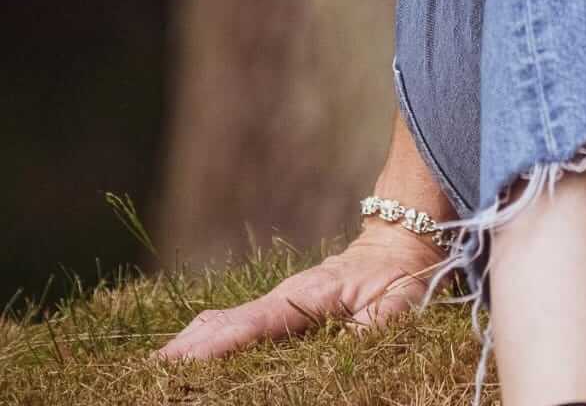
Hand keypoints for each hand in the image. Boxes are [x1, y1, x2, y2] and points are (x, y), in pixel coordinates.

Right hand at [156, 219, 445, 360]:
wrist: (403, 240)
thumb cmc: (403, 277)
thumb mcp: (399, 304)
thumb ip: (373, 328)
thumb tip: (348, 348)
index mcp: (310, 295)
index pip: (256, 323)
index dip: (220, 344)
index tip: (182, 362)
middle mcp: (286, 295)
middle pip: (227, 323)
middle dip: (189, 350)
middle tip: (149, 376)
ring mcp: (279, 299)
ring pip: (224, 322)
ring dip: (189, 346)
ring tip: (153, 372)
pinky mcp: (279, 307)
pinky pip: (233, 323)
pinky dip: (204, 338)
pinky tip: (182, 355)